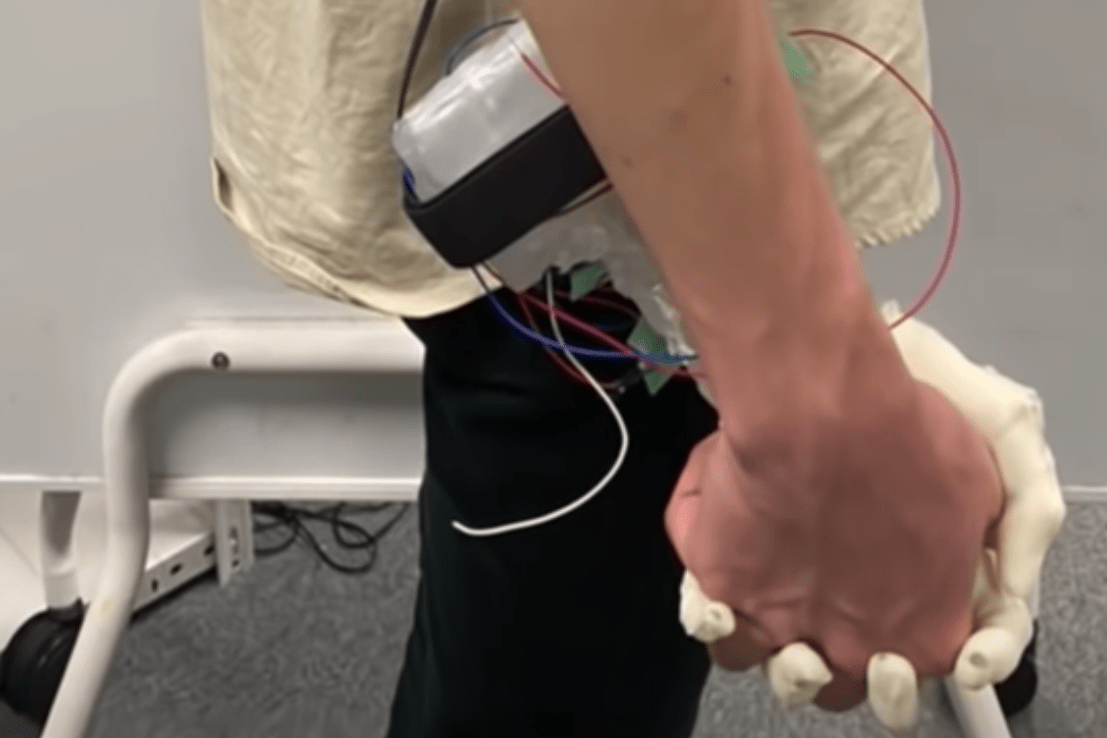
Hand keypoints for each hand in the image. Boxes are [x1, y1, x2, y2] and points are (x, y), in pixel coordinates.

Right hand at [664, 304, 1064, 732]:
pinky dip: (711, 603)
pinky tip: (721, 567)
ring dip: (764, 636)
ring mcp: (782, 627)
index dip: (894, 635)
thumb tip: (952, 538)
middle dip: (828, 650)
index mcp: (924, 631)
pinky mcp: (725, 592)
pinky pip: (709, 620)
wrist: (825, 415)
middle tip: (822, 596)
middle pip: (835, 684)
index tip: (885, 603)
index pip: (913, 670)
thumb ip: (962, 537)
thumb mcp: (979, 487)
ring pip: (766, 663)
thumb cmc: (903, 439)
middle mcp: (851, 646)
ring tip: (764, 584)